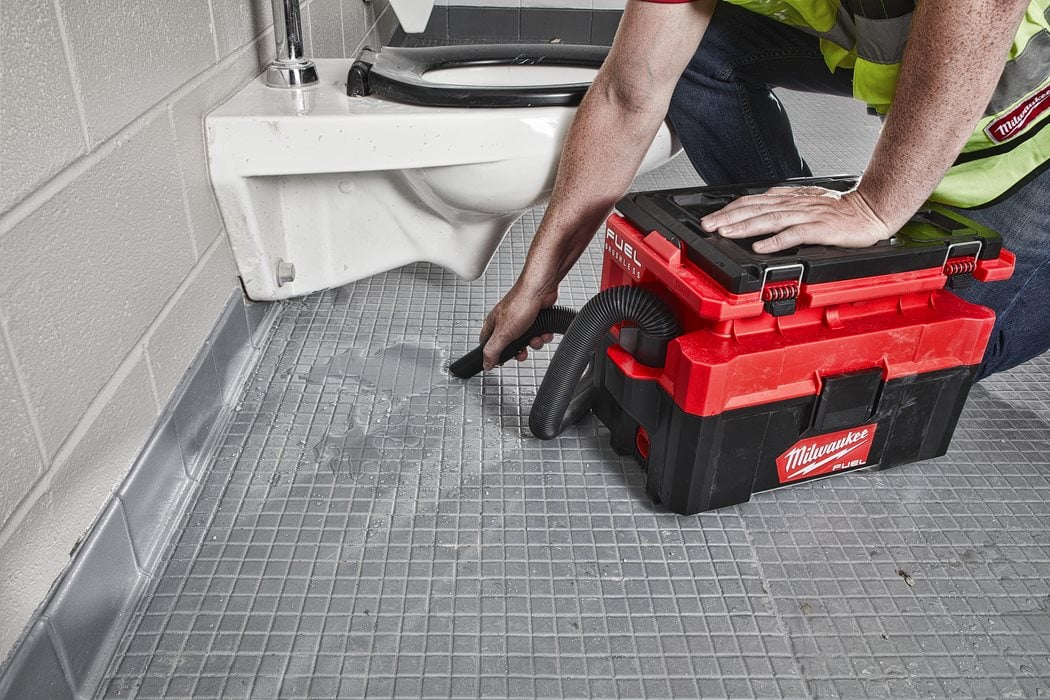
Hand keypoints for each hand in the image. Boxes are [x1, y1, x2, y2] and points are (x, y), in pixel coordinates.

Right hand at [480, 282, 557, 370]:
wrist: (541, 288)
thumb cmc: (521, 301)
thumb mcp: (504, 333)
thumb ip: (493, 350)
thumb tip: (486, 363)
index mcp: (494, 323)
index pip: (487, 344)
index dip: (494, 354)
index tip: (501, 361)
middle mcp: (506, 321)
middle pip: (510, 345)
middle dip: (520, 351)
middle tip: (523, 353)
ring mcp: (521, 319)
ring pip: (526, 340)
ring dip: (534, 343)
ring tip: (536, 338)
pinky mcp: (535, 318)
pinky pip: (538, 333)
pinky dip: (543, 335)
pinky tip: (544, 332)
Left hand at [699, 186, 893, 253]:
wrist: (872, 210)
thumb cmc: (840, 209)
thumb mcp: (806, 201)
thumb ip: (783, 204)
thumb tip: (759, 205)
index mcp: (790, 198)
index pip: (753, 201)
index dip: (730, 209)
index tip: (711, 218)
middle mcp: (794, 204)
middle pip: (755, 208)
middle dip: (728, 217)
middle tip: (708, 225)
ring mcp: (806, 215)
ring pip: (770, 218)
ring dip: (745, 226)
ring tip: (725, 233)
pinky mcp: (820, 228)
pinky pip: (794, 234)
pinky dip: (775, 241)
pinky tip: (760, 247)